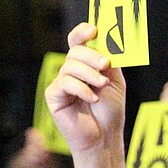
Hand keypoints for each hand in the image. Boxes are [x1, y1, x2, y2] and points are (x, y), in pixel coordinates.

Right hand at [46, 23, 126, 151]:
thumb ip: (109, 60)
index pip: (77, 41)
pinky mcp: (53, 96)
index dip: (82, 32)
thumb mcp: (114, 81)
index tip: (94, 30)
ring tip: (102, 85)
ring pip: (70, 66)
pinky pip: (65, 83)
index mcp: (85, 64)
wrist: (105, 137)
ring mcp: (61, 83)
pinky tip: (92, 99)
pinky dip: (81, 89)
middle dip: (91, 55)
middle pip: (75, 51)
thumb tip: (106, 39)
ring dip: (89, 74)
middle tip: (105, 64)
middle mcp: (71, 71)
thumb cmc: (110, 111)